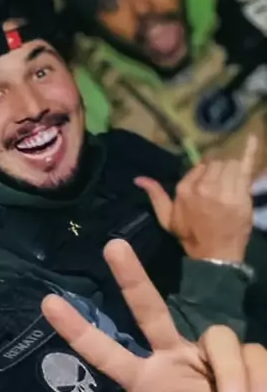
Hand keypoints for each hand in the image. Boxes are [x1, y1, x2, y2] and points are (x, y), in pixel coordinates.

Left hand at [42, 239, 266, 391]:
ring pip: (220, 339)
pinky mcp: (252, 362)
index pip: (108, 354)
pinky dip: (262, 383)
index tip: (47, 303)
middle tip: (111, 247)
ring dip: (233, 378)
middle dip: (131, 279)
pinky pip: (258, 358)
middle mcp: (175, 359)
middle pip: (151, 311)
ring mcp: (212, 357)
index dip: (78, 331)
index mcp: (147, 384)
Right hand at [135, 135, 257, 261]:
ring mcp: (224, 190)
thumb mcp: (167, 218)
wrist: (215, 254)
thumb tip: (139, 179)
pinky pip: (246, 166)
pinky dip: (250, 150)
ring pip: (231, 165)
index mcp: (185, 189)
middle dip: (220, 172)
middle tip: (223, 188)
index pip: (200, 167)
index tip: (210, 186)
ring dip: (233, 172)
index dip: (206, 174)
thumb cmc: (191, 236)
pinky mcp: (241, 194)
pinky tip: (252, 137)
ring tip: (232, 186)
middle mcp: (204, 186)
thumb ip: (155, 196)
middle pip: (217, 164)